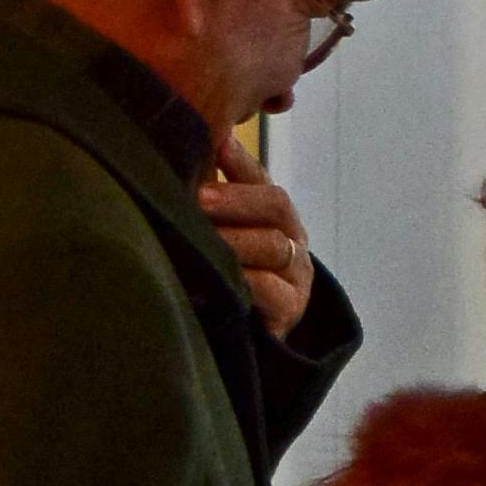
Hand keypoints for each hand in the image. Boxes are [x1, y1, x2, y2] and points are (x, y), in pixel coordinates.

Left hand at [199, 138, 315, 338]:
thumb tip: (190, 150)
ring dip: (235, 240)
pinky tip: (220, 274)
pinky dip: (245, 279)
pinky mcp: (288, 311)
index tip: (213, 146)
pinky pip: (271, 288)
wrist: (242, 340)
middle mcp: (291, 240)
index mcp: (273, 216)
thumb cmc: (222, 280)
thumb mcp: (214, 233)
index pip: (261, 179)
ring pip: (274, 246)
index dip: (239, 162)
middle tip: (198, 198)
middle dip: (236, 200)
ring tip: (202, 236)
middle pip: (276, 206)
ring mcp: (295, 276)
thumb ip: (207, 195)